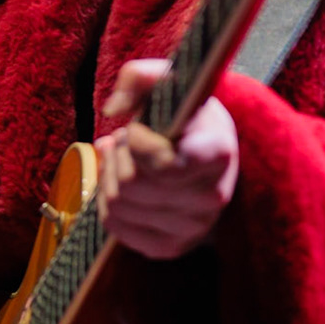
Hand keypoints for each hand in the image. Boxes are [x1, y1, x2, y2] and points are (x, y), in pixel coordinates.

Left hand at [95, 59, 239, 259]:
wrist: (206, 151)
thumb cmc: (184, 114)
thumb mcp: (169, 81)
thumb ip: (139, 76)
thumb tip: (112, 109)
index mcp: (217, 153)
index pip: (163, 162)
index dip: (136, 142)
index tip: (137, 128)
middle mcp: (212, 196)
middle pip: (131, 184)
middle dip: (119, 156)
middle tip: (129, 142)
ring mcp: (194, 227)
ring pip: (118, 205)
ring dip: (111, 176)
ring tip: (129, 161)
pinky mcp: (171, 247)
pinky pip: (116, 227)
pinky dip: (107, 202)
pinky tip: (123, 184)